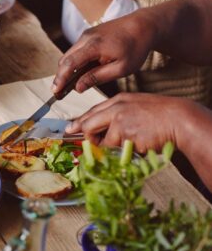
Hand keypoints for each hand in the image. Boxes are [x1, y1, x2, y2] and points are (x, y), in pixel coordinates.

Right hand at [52, 12, 157, 93]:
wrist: (143, 25)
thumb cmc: (136, 47)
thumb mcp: (121, 68)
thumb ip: (98, 77)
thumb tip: (78, 87)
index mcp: (94, 46)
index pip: (70, 64)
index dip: (60, 79)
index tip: (55, 91)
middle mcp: (86, 38)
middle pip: (65, 60)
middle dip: (61, 76)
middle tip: (60, 92)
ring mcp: (86, 35)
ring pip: (69, 55)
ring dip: (68, 70)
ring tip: (70, 85)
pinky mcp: (88, 34)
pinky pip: (76, 50)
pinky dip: (75, 62)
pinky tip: (82, 73)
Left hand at [67, 93, 205, 153]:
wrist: (179, 119)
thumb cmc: (162, 116)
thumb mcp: (136, 106)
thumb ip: (118, 114)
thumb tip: (102, 129)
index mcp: (118, 100)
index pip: (92, 111)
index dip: (80, 122)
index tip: (71, 129)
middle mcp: (115, 108)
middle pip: (88, 124)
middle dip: (88, 137)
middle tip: (93, 143)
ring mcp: (119, 120)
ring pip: (103, 140)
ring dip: (113, 146)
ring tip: (132, 141)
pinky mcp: (124, 133)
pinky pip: (116, 148)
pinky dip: (124, 150)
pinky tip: (139, 143)